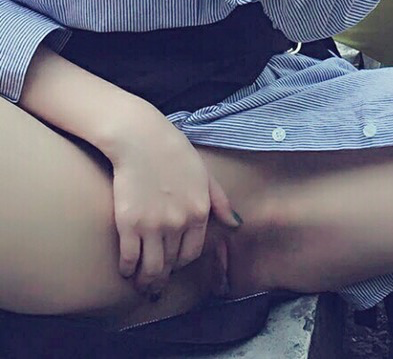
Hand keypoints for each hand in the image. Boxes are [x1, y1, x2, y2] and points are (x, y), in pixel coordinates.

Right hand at [105, 111, 240, 297]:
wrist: (142, 139)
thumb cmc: (174, 152)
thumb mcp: (204, 174)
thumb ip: (220, 202)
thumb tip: (236, 224)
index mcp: (199, 213)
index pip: (191, 254)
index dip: (180, 262)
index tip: (172, 264)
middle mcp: (179, 224)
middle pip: (171, 264)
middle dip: (163, 276)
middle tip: (155, 282)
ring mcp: (153, 226)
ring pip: (151, 268)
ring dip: (146, 281)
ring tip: (141, 283)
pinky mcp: (129, 224)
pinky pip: (129, 259)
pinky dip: (127, 269)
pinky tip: (126, 269)